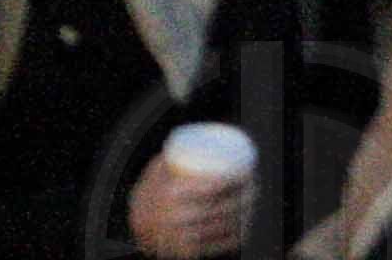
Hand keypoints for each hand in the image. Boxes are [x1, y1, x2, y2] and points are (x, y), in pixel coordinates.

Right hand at [128, 153, 252, 259]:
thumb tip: (191, 142)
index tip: (246, 171)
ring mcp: (186, 237)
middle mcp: (179, 216)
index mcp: (170, 193)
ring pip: (226, 225)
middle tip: (253, 185)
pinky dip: (236, 236)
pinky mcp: (193, 252)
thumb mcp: (152, 175)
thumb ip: (169, 159)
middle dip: (245, 195)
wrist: (138, 233)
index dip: (235, 178)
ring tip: (250, 203)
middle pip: (224, 205)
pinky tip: (243, 226)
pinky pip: (221, 245)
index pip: (212, 185)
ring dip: (245, 213)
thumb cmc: (147, 199)